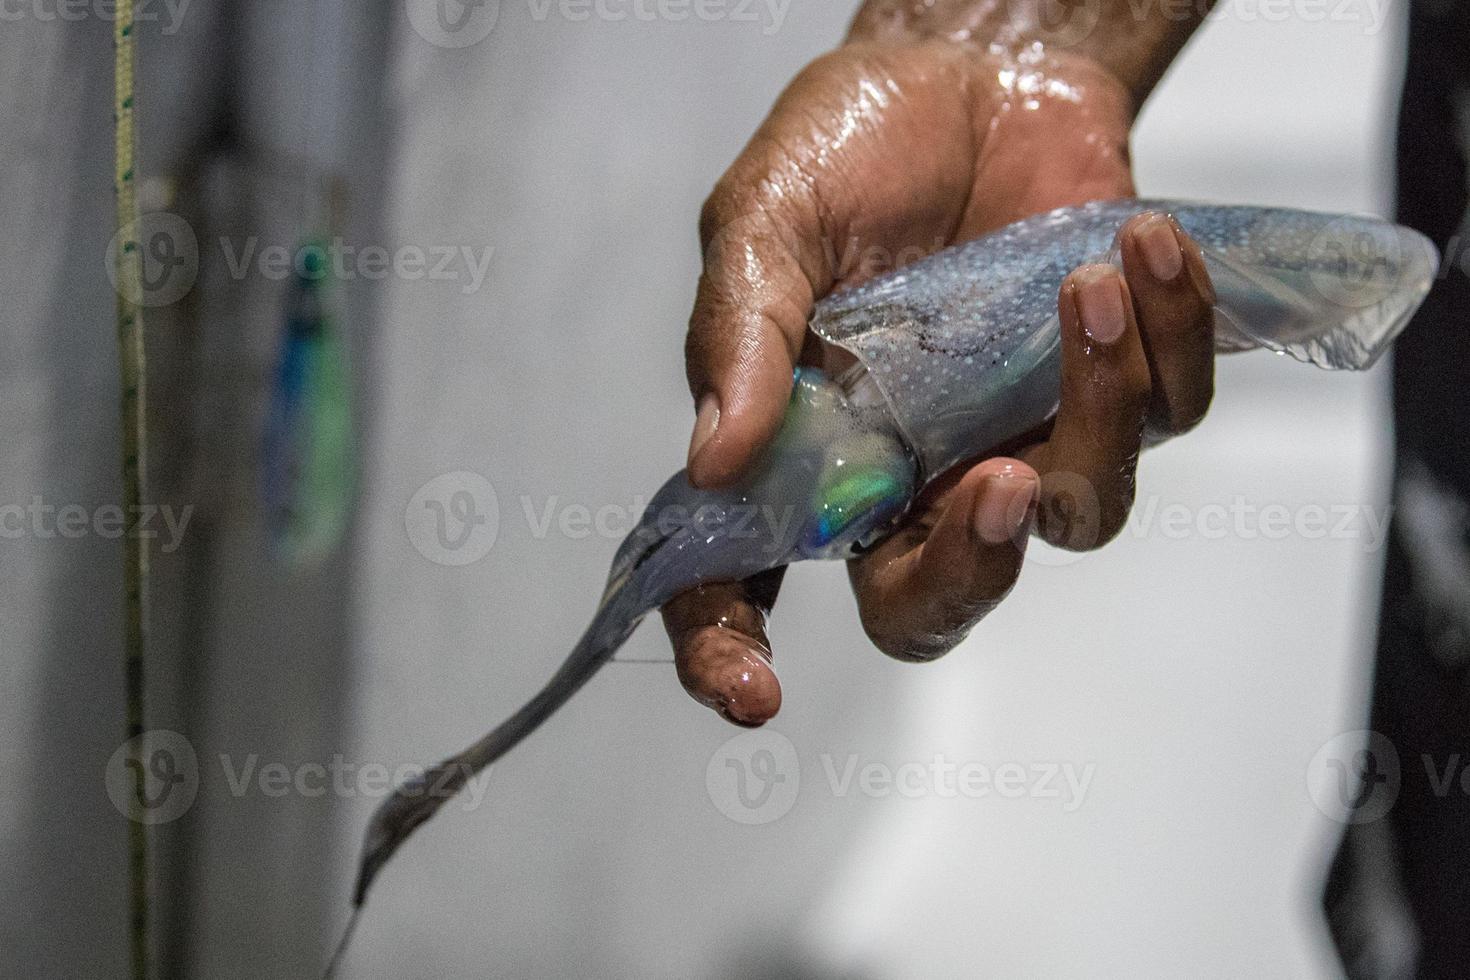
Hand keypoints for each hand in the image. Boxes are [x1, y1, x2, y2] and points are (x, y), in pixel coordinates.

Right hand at [661, 40, 1215, 724]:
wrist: (973, 68)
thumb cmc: (850, 147)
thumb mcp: (766, 218)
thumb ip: (740, 334)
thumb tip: (716, 459)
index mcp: (806, 448)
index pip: (747, 580)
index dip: (732, 651)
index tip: (753, 692)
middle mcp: (909, 469)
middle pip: (937, 602)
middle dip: (972, 574)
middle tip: (994, 489)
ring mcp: (1016, 433)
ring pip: (1077, 513)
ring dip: (1096, 410)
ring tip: (1085, 284)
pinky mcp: (1108, 385)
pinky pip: (1165, 413)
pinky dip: (1170, 332)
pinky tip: (1142, 246)